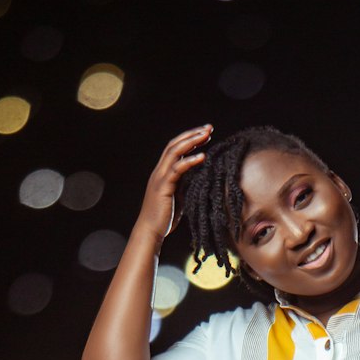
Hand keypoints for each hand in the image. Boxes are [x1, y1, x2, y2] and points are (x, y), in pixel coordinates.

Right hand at [134, 124, 212, 244]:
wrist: (151, 231)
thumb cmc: (164, 218)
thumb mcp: (178, 197)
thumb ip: (183, 185)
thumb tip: (197, 180)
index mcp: (163, 173)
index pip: (176, 149)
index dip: (190, 139)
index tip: (205, 134)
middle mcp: (159, 171)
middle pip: (175, 144)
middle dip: (192, 134)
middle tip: (209, 128)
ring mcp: (160, 178)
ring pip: (174, 152)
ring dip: (192, 141)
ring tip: (206, 135)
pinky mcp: (163, 187)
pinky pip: (177, 169)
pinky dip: (190, 161)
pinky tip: (203, 156)